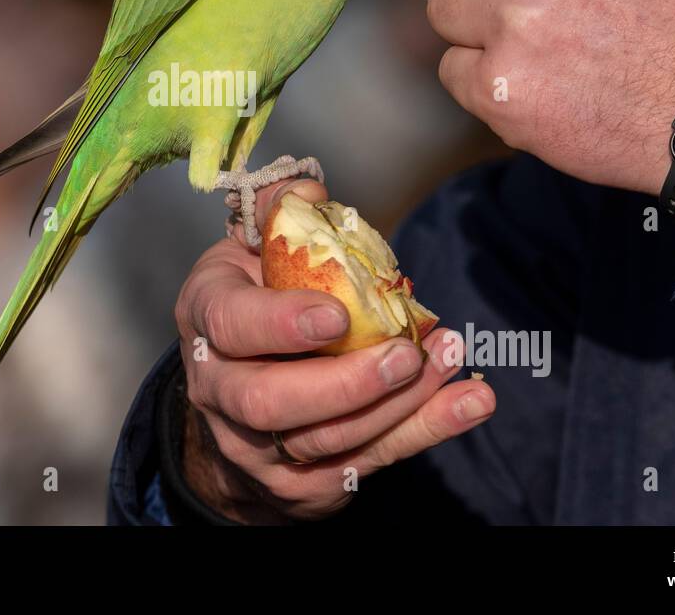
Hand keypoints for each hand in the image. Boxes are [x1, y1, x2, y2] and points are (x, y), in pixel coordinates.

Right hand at [175, 178, 494, 522]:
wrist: (237, 388)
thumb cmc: (256, 299)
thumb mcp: (254, 246)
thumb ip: (282, 213)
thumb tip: (311, 192)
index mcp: (205, 317)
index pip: (230, 326)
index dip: (280, 324)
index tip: (338, 315)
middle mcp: (218, 389)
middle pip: (270, 403)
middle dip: (345, 383)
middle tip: (405, 354)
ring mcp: (253, 445)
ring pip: (323, 441)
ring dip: (397, 407)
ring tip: (448, 363)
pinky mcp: (297, 483)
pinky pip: (363, 463)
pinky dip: (422, 433)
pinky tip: (469, 403)